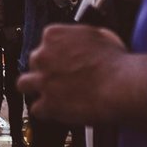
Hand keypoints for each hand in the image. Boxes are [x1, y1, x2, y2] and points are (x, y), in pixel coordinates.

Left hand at [17, 24, 146, 126]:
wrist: (122, 86)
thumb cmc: (115, 61)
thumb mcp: (99, 35)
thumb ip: (79, 37)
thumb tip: (79, 42)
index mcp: (53, 36)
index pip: (45, 43)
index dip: (56, 53)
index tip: (63, 60)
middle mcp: (43, 56)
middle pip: (34, 62)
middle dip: (45, 70)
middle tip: (60, 78)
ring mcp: (42, 81)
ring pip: (24, 84)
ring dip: (36, 89)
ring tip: (50, 94)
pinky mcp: (47, 104)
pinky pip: (37, 109)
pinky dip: (46, 112)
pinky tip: (58, 111)